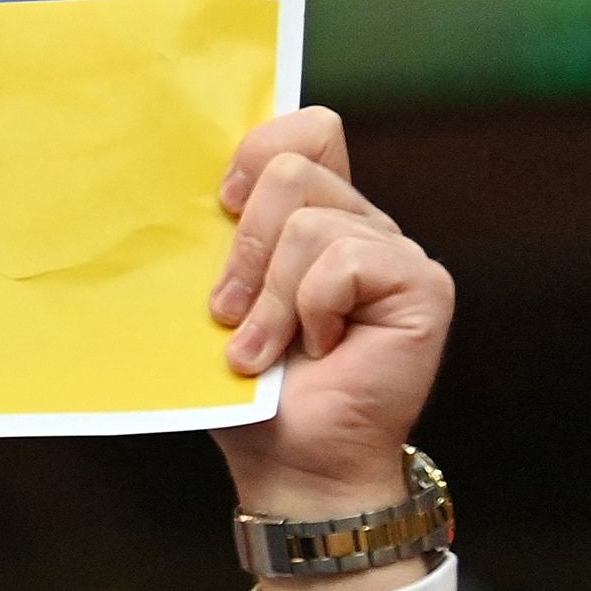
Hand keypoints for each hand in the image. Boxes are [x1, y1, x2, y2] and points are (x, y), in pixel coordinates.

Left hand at [206, 106, 454, 522]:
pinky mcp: (422, 284)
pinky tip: (320, 349)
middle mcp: (360, 224)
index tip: (219, 204)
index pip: (305, 129)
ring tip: (262, 350)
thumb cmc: (249, 391)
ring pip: (310, 222)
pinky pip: (345, 261)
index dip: (257, 150)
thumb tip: (168, 192)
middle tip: (227, 312)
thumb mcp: (216, 302)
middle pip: (293, 168)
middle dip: (243, 248)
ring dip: (270, 298)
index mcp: (314, 216)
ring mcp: (395, 251)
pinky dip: (311, 310)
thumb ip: (216, 242)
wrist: (290, 461)